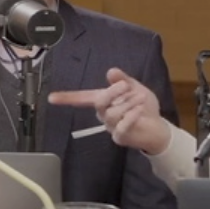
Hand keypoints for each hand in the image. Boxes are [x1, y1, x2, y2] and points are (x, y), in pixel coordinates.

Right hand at [49, 68, 172, 154]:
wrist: (157, 128)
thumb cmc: (143, 107)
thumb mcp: (135, 88)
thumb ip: (123, 80)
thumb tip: (111, 71)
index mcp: (103, 101)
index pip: (81, 98)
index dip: (66, 98)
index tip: (51, 98)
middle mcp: (103, 114)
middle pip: (99, 102)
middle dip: (112, 92)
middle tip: (126, 86)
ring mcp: (110, 127)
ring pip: (111, 113)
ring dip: (127, 103)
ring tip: (140, 98)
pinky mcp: (120, 137)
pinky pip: (121, 127)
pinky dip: (131, 116)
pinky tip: (139, 110)